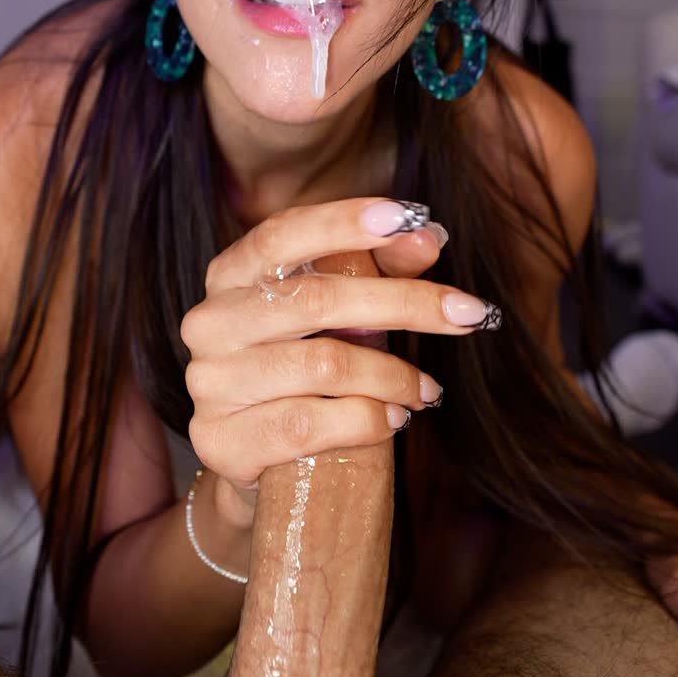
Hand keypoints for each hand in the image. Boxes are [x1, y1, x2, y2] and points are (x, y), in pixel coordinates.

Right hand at [180, 196, 495, 495]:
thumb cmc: (304, 368)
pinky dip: (366, 419)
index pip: (283, 234)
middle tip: (468, 314)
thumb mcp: (339, 313)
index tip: (408, 216)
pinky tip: (394, 419)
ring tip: (427, 390)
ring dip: (393, 375)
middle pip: (317, 299)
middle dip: (406, 303)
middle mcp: (209, 322)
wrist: (255, 460)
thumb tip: (429, 235)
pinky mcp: (222, 441)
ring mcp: (210, 383)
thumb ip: (379, 268)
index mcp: (230, 275)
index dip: (343, 222)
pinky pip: (309, 423)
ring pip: (322, 365)